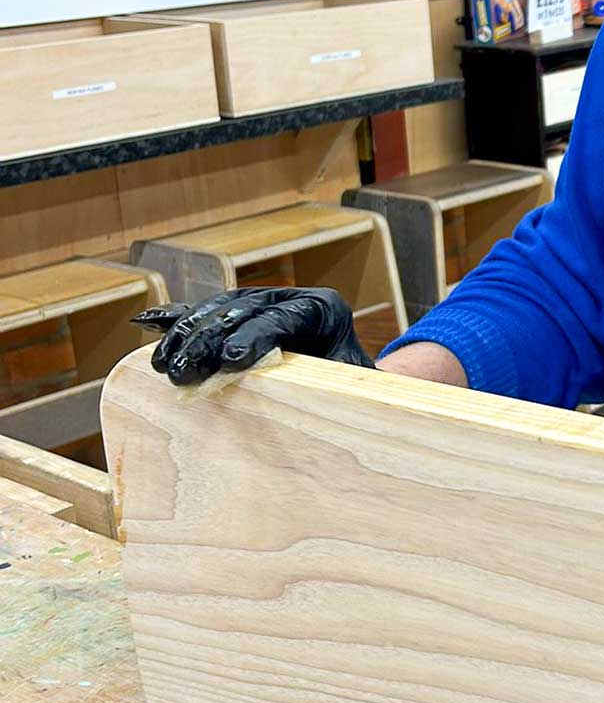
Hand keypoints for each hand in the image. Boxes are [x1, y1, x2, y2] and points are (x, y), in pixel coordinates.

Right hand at [134, 287, 375, 385]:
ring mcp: (263, 303)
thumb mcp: (356, 390)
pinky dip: (176, 319)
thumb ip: (346, 390)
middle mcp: (292, 299)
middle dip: (209, 338)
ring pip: (219, 309)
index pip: (284, 318)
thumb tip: (341, 403)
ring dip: (187, 334)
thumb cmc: (356, 393)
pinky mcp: (240, 316)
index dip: (255, 336)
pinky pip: (204, 314)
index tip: (229, 360)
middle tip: (183, 372)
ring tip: (165, 363)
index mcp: (325, 310)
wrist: (353, 386)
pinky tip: (147, 321)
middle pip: (243, 310)